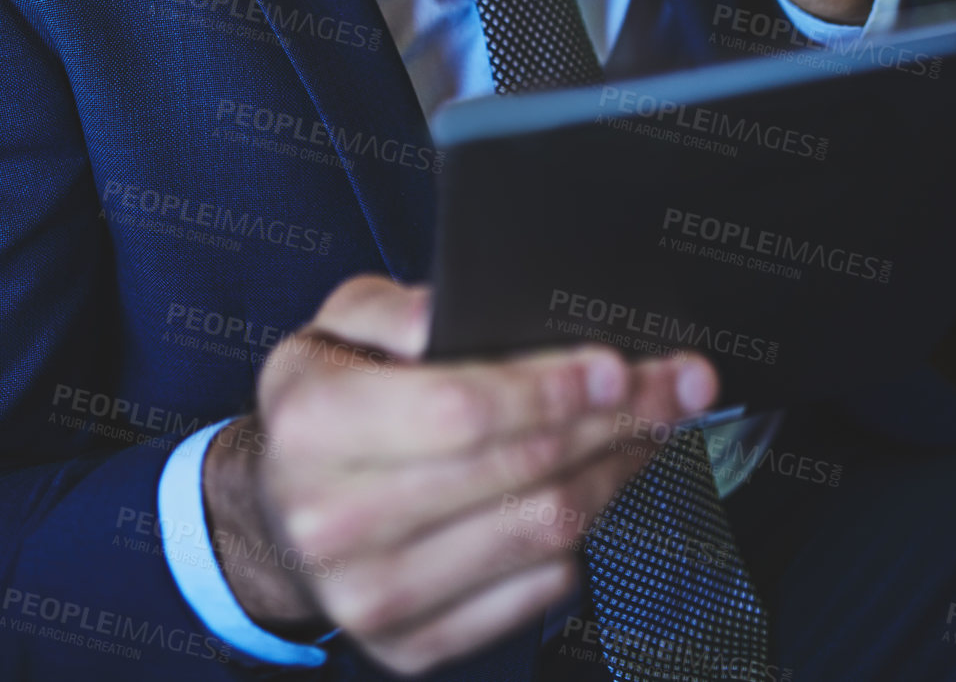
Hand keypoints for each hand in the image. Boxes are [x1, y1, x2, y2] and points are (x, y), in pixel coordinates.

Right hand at [203, 275, 717, 673]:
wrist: (275, 514)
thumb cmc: (325, 402)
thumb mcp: (335, 324)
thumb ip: (392, 308)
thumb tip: (454, 310)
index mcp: (317, 426)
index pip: (462, 409)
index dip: (551, 389)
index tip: (621, 367)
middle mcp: (337, 521)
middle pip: (520, 470)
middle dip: (618, 420)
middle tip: (680, 384)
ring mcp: (374, 596)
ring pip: (543, 532)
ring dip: (616, 473)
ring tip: (653, 428)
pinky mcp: (410, 647)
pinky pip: (535, 591)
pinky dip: (580, 536)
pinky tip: (595, 486)